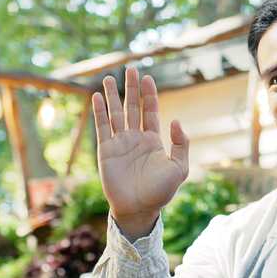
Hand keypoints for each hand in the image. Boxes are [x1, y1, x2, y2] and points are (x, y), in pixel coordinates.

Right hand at [92, 67, 188, 236]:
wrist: (138, 209)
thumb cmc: (160, 192)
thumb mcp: (179, 168)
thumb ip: (180, 144)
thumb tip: (176, 121)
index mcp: (153, 140)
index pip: (150, 111)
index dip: (149, 94)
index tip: (147, 77)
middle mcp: (135, 138)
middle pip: (132, 107)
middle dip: (131, 88)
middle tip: (130, 68)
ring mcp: (120, 143)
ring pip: (115, 114)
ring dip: (112, 96)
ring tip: (108, 78)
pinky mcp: (105, 150)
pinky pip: (102, 127)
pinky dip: (99, 112)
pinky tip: (96, 97)